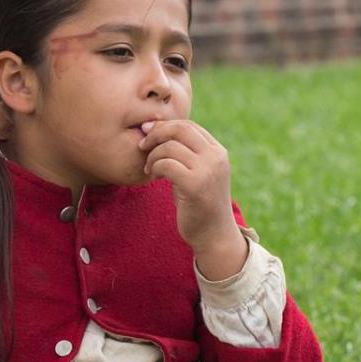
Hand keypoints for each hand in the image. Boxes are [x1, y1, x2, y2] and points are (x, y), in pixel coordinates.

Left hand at [137, 120, 246, 277]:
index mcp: (218, 152)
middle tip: (142, 145)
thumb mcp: (197, 173)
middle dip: (156, 133)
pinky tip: (154, 177)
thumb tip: (154, 129)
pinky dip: (155, 168)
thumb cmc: (200, 204)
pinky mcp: (195, 186)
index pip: (188, 126)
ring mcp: (207, 171)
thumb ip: (185, 153)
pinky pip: (166, 164)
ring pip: (170, 147)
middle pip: (179, 129)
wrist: (214, 235)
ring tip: (150, 168)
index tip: (147, 132)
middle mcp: (215, 158)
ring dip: (153, 155)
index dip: (164, 125)